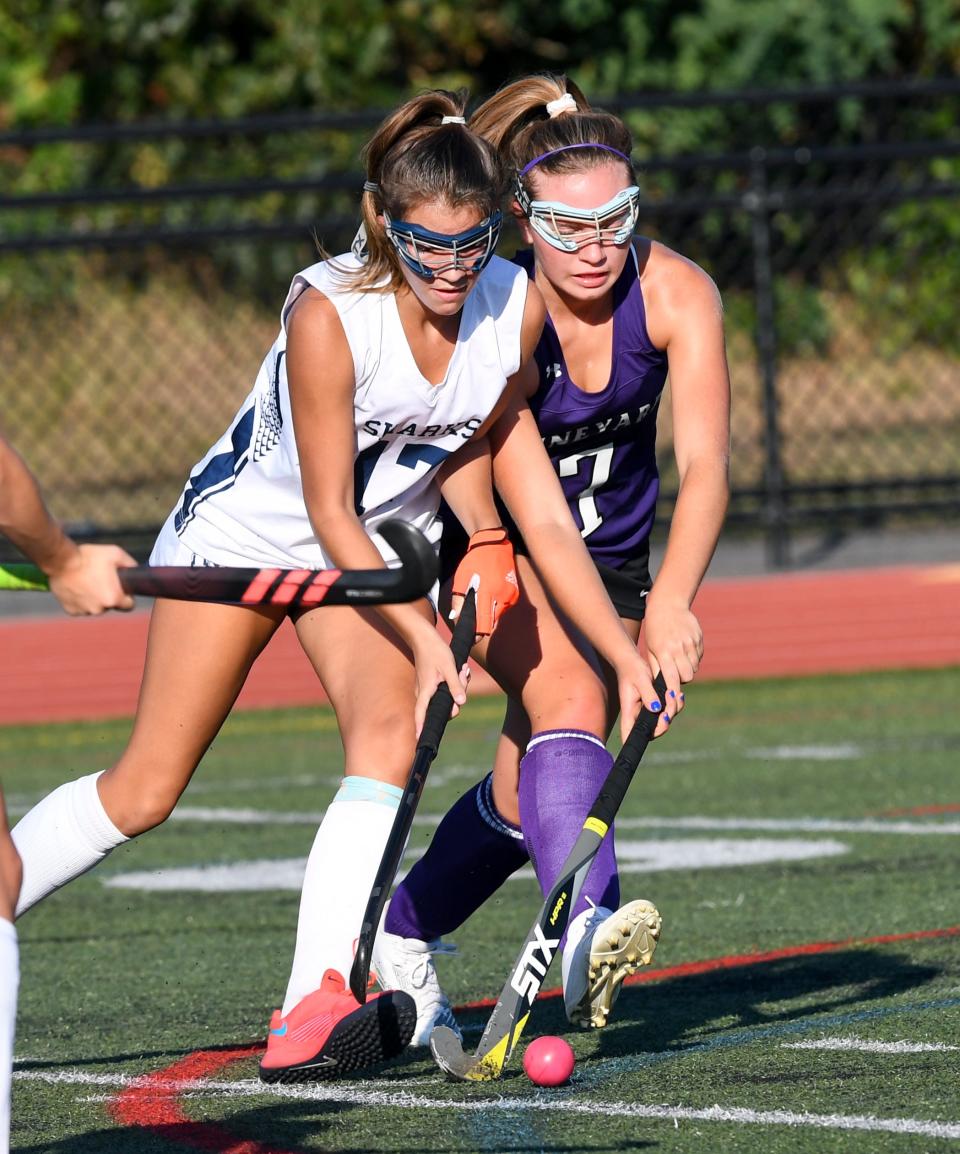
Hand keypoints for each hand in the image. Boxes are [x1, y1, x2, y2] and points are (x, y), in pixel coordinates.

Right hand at [47, 544, 136, 615]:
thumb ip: (130, 564)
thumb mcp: (116, 554)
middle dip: (109, 596)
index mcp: (114, 599)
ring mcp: (84, 612)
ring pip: (95, 608)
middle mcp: (99, 610)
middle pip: (111, 606)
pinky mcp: (71, 611)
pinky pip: (80, 608)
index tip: (121, 588)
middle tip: (102, 581)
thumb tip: (137, 571)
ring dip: (94, 599)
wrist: (60, 561)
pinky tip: (77, 587)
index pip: (129, 606)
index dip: (127, 597)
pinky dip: (80, 600)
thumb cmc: (90, 556)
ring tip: (88, 582)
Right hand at [409, 623, 469, 737]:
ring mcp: (427, 689)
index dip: (420, 727)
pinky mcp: (431, 685)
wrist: (425, 638)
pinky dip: (454, 683)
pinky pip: (445, 690)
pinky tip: (460, 670)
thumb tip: (461, 703)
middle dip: (457, 697)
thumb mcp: (449, 668)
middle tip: (463, 675)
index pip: (421, 713)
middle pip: (442, 707)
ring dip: (458, 686)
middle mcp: (424, 693)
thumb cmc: (436, 652)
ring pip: (445, 697)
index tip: (420, 740)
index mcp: (426, 691)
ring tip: (463, 669)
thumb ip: (455, 686)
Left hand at [450, 527, 519, 637]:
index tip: (471, 640)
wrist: (493, 545)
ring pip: (498, 616)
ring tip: (479, 606)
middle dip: (482, 627)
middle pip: (492, 623)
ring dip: (488, 616)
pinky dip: (495, 608)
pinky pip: (503, 608)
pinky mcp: (515, 594)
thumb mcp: (461, 580)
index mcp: (488, 593)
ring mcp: (511, 595)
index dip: (477, 634)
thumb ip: (458, 601)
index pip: (483, 623)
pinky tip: (489, 599)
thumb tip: (456, 620)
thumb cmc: (474, 561)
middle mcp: (502, 596)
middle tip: (472, 626)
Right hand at [614, 651, 672, 741]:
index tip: (655, 727)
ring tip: (673, 693)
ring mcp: (646, 711)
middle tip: (669, 702)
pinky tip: (677, 694)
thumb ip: (649, 694)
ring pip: (663, 720)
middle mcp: (637, 715)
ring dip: (673, 709)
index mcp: (629, 712)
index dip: (638, 741)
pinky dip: (675, 704)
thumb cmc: (632, 669)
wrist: (632, 661)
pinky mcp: (655, 704)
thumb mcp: (641, 679)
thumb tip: (656, 709)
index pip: (629, 734)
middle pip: (652, 731)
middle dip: (665, 721)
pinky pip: (668, 710)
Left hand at [643, 597, 702, 720]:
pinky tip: (685, 649)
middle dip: (682, 678)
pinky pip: (699, 657)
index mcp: (664, 651)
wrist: (668, 605)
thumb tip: (660, 688)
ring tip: (678, 659)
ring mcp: (691, 643)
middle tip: (675, 672)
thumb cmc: (655, 630)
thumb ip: (657, 668)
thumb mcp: (651, 648)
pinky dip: (693, 658)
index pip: (672, 677)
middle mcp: (679, 648)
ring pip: (695, 667)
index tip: (674, 699)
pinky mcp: (699, 639)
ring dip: (688, 668)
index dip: (674, 690)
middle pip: (688, 675)